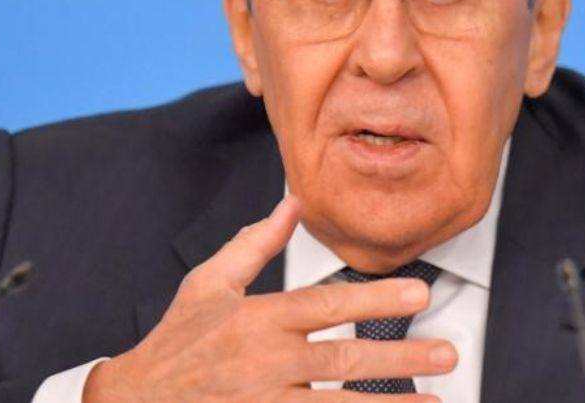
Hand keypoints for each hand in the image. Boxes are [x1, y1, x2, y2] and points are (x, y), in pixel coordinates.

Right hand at [83, 196, 457, 401]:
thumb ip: (255, 243)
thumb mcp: (209, 284)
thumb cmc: (176, 341)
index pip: (325, 306)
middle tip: (447, 351)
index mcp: (256, 320)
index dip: (374, 299)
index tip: (419, 294)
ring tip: (434, 400)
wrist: (137, 402)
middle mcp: (265, 363)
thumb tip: (294, 201)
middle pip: (343, 359)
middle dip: (400, 356)